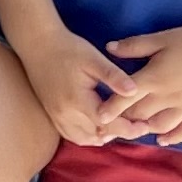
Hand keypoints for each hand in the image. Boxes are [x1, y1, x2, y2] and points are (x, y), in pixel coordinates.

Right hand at [17, 23, 134, 143]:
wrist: (36, 43)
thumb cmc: (67, 48)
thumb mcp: (93, 58)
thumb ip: (114, 76)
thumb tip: (135, 91)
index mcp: (77, 100)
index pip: (107, 124)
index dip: (129, 128)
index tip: (145, 125)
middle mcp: (65, 113)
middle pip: (97, 134)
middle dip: (120, 133)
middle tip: (138, 125)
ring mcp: (56, 115)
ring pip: (84, 138)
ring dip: (103, 136)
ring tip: (119, 126)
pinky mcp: (51, 113)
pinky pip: (71, 134)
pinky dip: (88, 135)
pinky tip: (98, 127)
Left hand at [99, 22, 181, 145]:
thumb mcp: (163, 38)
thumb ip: (135, 46)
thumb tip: (109, 48)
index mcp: (154, 77)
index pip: (125, 97)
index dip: (110, 108)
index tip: (97, 118)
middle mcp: (168, 97)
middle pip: (140, 114)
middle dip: (124, 121)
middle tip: (112, 127)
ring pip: (160, 126)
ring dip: (146, 129)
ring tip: (135, 129)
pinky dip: (173, 138)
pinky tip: (162, 140)